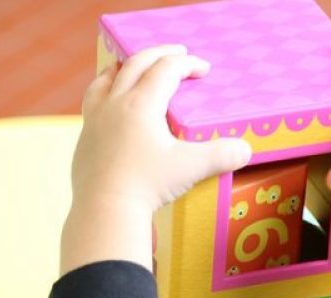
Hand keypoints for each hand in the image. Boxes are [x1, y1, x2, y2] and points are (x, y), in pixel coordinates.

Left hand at [62, 46, 251, 274]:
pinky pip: (93, 102)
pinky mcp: (85, 138)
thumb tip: (245, 150)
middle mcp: (115, 104)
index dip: (188, 64)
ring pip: (107, 78)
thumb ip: (221, 156)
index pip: (166, 70)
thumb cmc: (147, 186)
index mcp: (142, 104)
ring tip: (135, 66)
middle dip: (159, 54)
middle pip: (136, 64)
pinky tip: (112, 103)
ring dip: (125, 66)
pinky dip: (106, 91)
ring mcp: (95, 119)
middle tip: (177, 54)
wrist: (105, 210)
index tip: (203, 68)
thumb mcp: (190, 169)